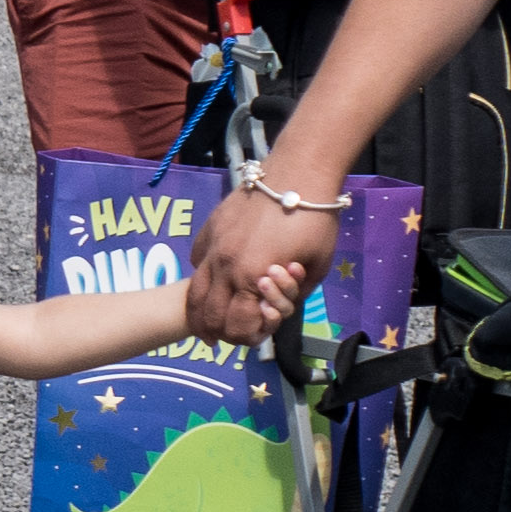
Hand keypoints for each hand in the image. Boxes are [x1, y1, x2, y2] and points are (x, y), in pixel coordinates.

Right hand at [189, 187, 341, 341]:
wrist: (298, 174)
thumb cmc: (316, 223)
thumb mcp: (317, 269)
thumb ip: (294, 296)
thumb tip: (274, 309)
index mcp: (254, 280)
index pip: (238, 327)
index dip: (248, 338)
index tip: (258, 334)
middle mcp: (226, 267)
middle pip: (210, 316)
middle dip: (221, 333)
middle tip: (229, 336)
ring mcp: (213, 247)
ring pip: (194, 293)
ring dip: (200, 314)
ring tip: (207, 325)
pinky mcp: (209, 229)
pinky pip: (196, 262)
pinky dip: (202, 277)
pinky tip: (213, 281)